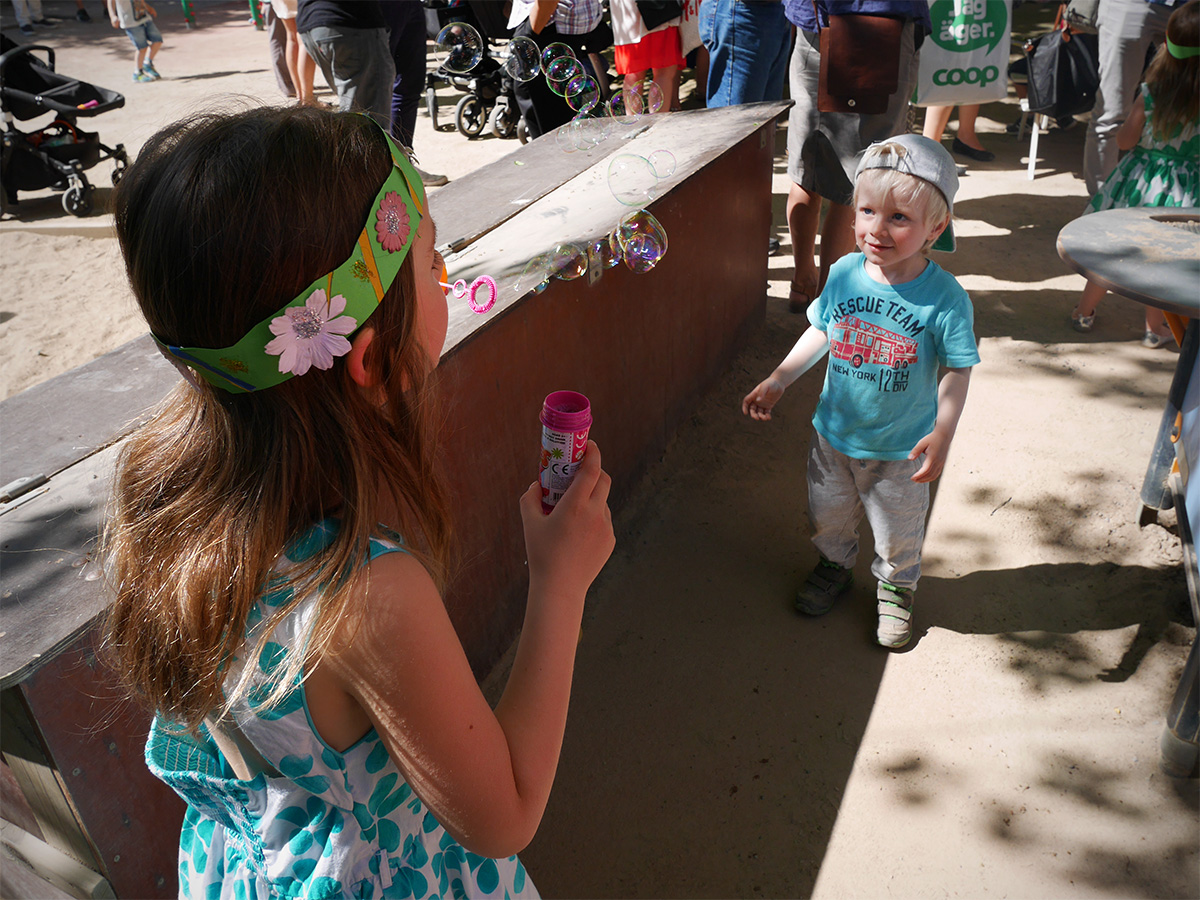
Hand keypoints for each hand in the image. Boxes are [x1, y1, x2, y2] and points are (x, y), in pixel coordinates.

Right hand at [520, 441, 613, 595]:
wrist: (560, 588)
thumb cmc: (542, 554)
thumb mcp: (529, 523)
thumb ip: (530, 497)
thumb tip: (536, 484)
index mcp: (575, 505)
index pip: (592, 470)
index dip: (593, 453)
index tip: (588, 445)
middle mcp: (595, 513)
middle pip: (604, 480)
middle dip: (595, 470)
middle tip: (580, 471)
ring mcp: (606, 527)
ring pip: (602, 501)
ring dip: (591, 497)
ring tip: (572, 510)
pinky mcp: (610, 540)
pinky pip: (603, 520)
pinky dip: (593, 517)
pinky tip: (578, 532)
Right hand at [742, 377, 785, 420]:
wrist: (779, 383)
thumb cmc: (771, 383)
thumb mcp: (766, 386)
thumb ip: (761, 393)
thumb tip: (758, 401)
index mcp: (754, 394)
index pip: (746, 401)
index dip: (744, 407)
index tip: (745, 413)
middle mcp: (757, 400)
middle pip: (752, 409)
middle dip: (753, 414)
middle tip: (757, 418)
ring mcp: (763, 403)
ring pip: (759, 412)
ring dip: (761, 416)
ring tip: (765, 418)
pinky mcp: (769, 405)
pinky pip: (766, 412)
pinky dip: (767, 416)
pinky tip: (768, 417)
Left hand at [909, 428, 951, 482]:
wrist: (944, 435)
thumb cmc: (932, 438)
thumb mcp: (922, 443)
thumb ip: (916, 451)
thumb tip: (909, 459)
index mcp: (933, 457)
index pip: (925, 470)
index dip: (918, 475)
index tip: (912, 478)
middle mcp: (938, 462)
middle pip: (930, 475)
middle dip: (921, 479)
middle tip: (913, 480)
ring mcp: (941, 463)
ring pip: (934, 475)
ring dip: (926, 480)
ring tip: (918, 480)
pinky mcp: (942, 463)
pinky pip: (937, 473)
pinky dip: (931, 477)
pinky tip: (926, 477)